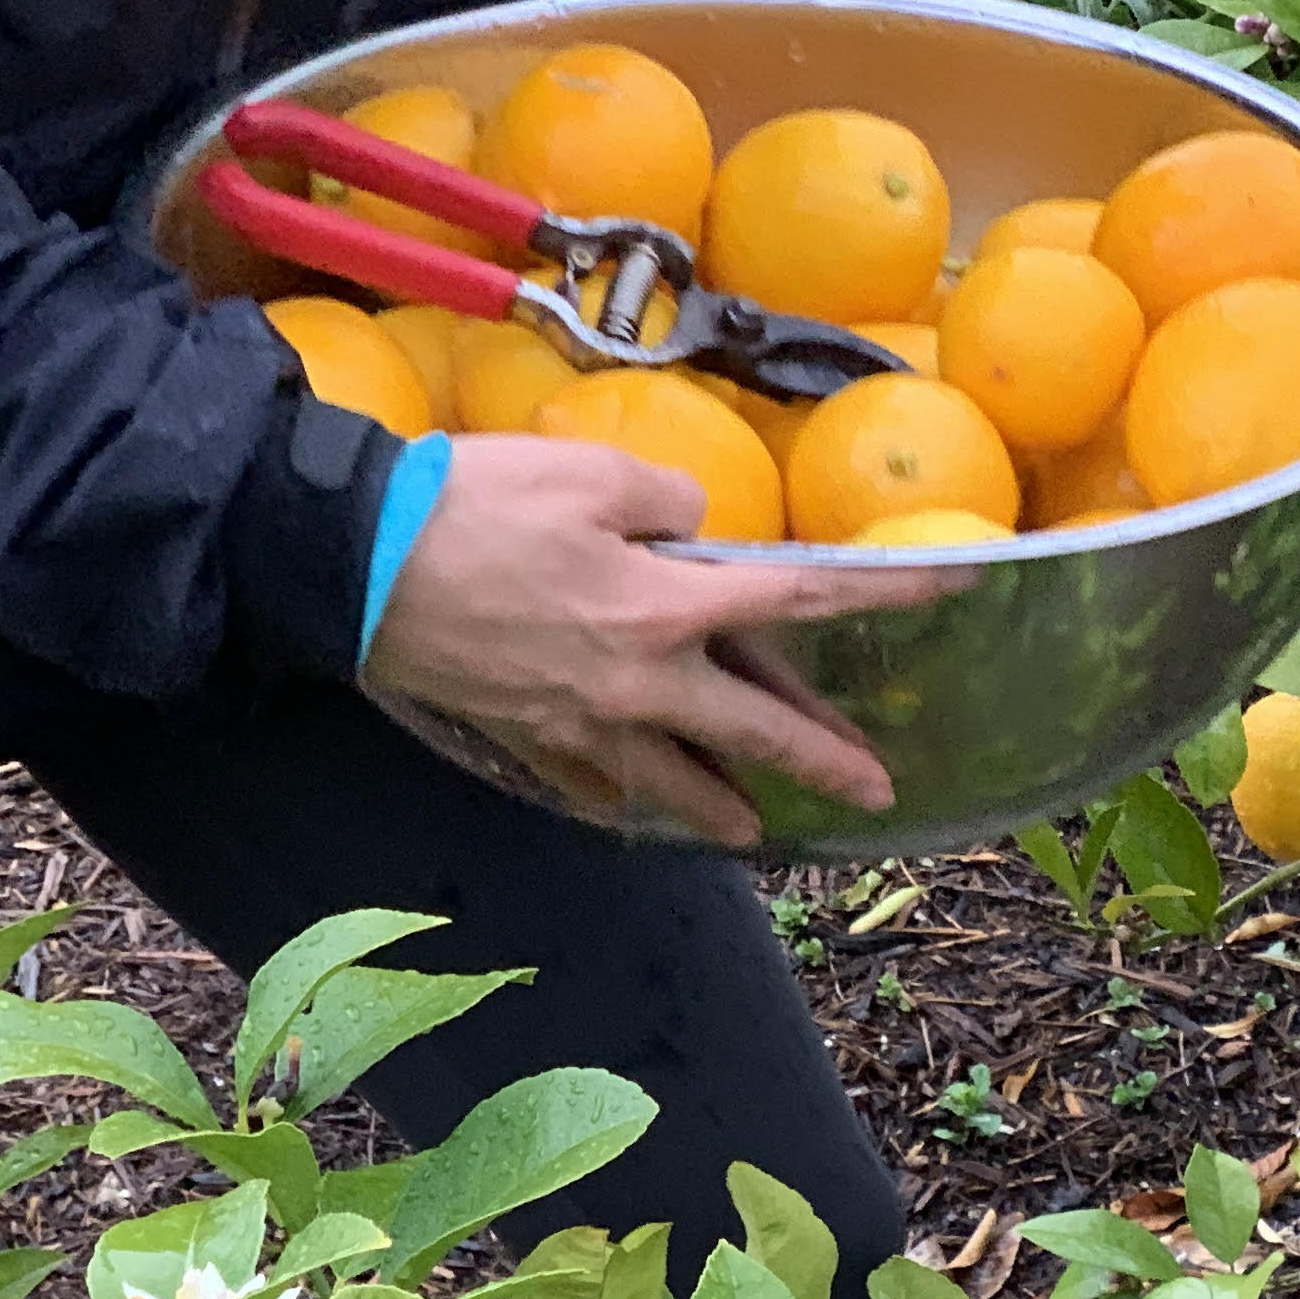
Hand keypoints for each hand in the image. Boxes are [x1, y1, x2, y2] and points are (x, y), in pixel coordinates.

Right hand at [360, 432, 954, 846]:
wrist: (355, 564)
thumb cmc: (472, 504)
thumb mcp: (586, 468)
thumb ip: (665, 497)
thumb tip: (694, 527)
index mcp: (667, 606)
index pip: (796, 598)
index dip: (876, 595)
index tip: (945, 596)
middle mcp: (642, 681)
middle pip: (756, 728)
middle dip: (821, 761)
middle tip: (876, 792)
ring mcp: (585, 723)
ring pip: (676, 779)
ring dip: (724, 807)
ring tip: (759, 829)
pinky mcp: (530, 739)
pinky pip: (592, 784)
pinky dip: (623, 800)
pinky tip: (638, 808)